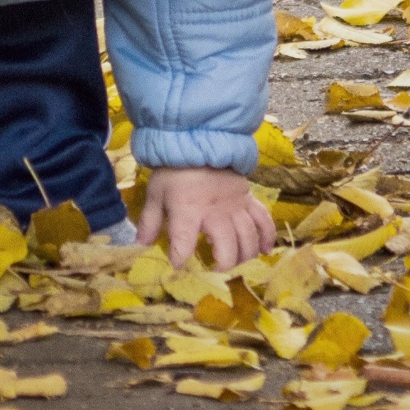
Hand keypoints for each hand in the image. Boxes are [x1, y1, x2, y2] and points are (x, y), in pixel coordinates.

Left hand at [136, 166, 276, 270]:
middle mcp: (215, 211)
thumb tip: (141, 245)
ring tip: (235, 260)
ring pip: (248, 237)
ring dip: (244, 255)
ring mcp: (235, 206)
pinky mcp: (249, 199)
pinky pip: (264, 220)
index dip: (181, 256)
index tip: (178, 264)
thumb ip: (149, 222)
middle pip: (227, 245)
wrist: (199, 142)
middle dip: (222, 262)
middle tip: (214, 266)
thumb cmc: (174, 172)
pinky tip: (264, 251)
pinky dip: (267, 237)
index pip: (184, 240)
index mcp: (188, 209)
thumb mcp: (156, 194)